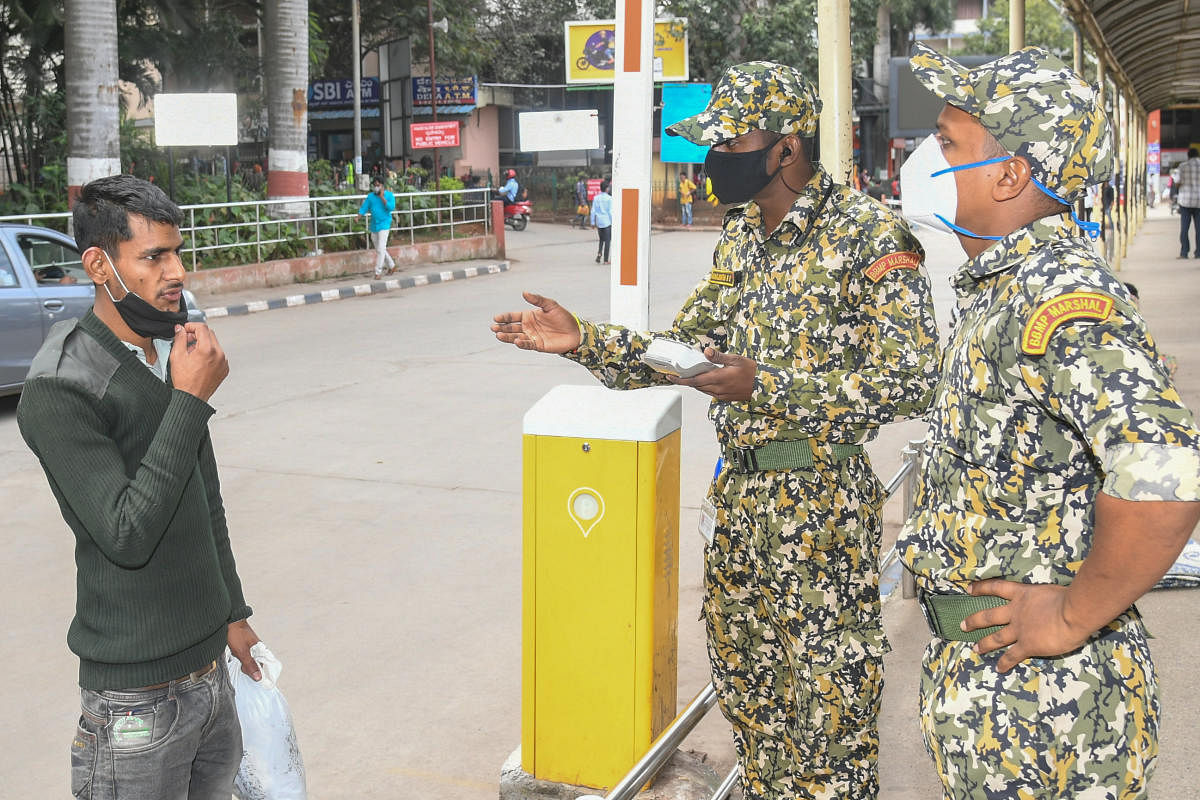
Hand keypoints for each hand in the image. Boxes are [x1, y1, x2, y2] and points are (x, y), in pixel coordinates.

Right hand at [170, 323, 228, 401]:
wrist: (192, 397)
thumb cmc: (184, 380)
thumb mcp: (177, 356)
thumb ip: (179, 338)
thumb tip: (180, 329)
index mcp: (208, 349)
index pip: (202, 328)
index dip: (191, 326)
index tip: (185, 330)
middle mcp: (219, 354)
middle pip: (210, 334)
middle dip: (197, 335)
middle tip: (187, 341)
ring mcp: (223, 362)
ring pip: (215, 344)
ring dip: (204, 344)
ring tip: (192, 353)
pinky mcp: (224, 368)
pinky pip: (218, 355)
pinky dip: (210, 354)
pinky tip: (199, 361)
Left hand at [227, 619, 261, 680]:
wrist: (229, 621)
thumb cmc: (237, 633)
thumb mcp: (242, 652)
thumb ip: (250, 664)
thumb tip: (259, 677)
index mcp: (261, 649)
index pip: (264, 666)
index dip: (257, 673)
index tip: (251, 677)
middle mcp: (258, 648)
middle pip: (256, 664)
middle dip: (249, 669)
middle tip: (241, 667)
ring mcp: (251, 647)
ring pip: (249, 661)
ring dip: (243, 664)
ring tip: (237, 661)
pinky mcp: (244, 646)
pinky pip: (244, 657)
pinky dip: (240, 660)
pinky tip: (235, 659)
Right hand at [491, 291, 580, 352]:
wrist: (575, 332)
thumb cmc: (563, 317)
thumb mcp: (550, 305)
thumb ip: (537, 299)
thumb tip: (524, 292)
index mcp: (529, 316)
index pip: (513, 317)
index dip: (504, 317)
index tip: (496, 318)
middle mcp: (528, 327)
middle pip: (511, 328)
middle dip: (502, 328)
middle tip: (493, 328)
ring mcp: (532, 337)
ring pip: (516, 337)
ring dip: (507, 337)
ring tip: (498, 335)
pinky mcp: (537, 346)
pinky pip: (527, 344)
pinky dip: (521, 343)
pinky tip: (515, 341)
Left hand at [669, 348, 756, 400]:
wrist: (763, 386)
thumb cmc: (751, 371)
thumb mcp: (736, 359)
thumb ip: (719, 356)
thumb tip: (706, 351)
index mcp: (719, 378)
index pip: (695, 380)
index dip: (681, 379)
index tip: (671, 377)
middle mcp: (718, 389)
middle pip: (696, 385)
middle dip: (686, 380)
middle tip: (678, 373)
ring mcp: (721, 395)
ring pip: (702, 390)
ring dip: (695, 383)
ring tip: (691, 374)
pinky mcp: (724, 398)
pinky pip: (710, 393)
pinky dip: (704, 386)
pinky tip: (706, 379)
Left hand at [962, 580, 1092, 671]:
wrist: (1072, 613)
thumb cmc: (1070, 598)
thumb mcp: (1053, 590)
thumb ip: (1046, 597)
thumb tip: (1054, 601)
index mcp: (1022, 594)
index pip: (996, 587)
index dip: (981, 588)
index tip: (969, 589)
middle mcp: (1016, 611)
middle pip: (989, 616)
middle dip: (974, 621)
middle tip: (962, 625)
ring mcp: (1019, 629)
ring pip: (996, 637)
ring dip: (984, 644)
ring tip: (975, 648)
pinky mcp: (1028, 645)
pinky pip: (1012, 656)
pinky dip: (1005, 663)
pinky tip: (999, 668)